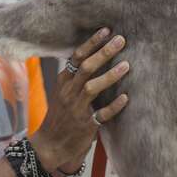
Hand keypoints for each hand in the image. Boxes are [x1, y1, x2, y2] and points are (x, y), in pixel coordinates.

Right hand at [30, 29, 129, 172]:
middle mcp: (69, 92)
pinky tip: (126, 98)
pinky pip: (101, 114)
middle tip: (120, 40)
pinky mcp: (86, 125)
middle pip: (86, 68)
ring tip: (126, 65)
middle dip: (103, 52)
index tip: (106, 30)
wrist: (49, 145)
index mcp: (63, 82)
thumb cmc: (60, 116)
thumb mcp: (63, 92)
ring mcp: (76, 109)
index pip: (77, 57)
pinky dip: (114, 106)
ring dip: (109, 76)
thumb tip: (96, 57)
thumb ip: (76, 78)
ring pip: (92, 87)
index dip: (91, 43)